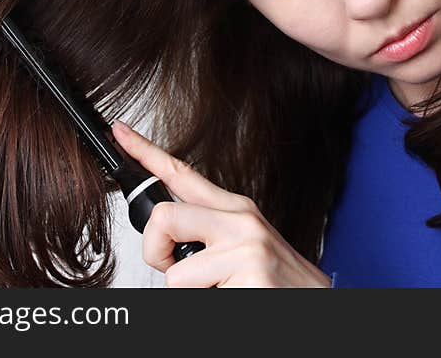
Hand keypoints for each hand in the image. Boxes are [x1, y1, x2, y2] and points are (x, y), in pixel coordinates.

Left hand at [110, 120, 331, 287]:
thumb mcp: (244, 248)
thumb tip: (168, 238)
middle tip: (175, 270)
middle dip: (155, 252)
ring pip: (175, 273)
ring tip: (221, 292)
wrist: (320, 306)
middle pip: (164, 215)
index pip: (182, 173)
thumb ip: (207, 234)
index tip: (120, 133)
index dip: (145, 151)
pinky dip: (209, 307)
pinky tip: (236, 299)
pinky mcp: (250, 275)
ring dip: (189, 293)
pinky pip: (194, 298)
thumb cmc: (277, 285)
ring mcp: (246, 247)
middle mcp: (241, 221)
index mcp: (236, 210)